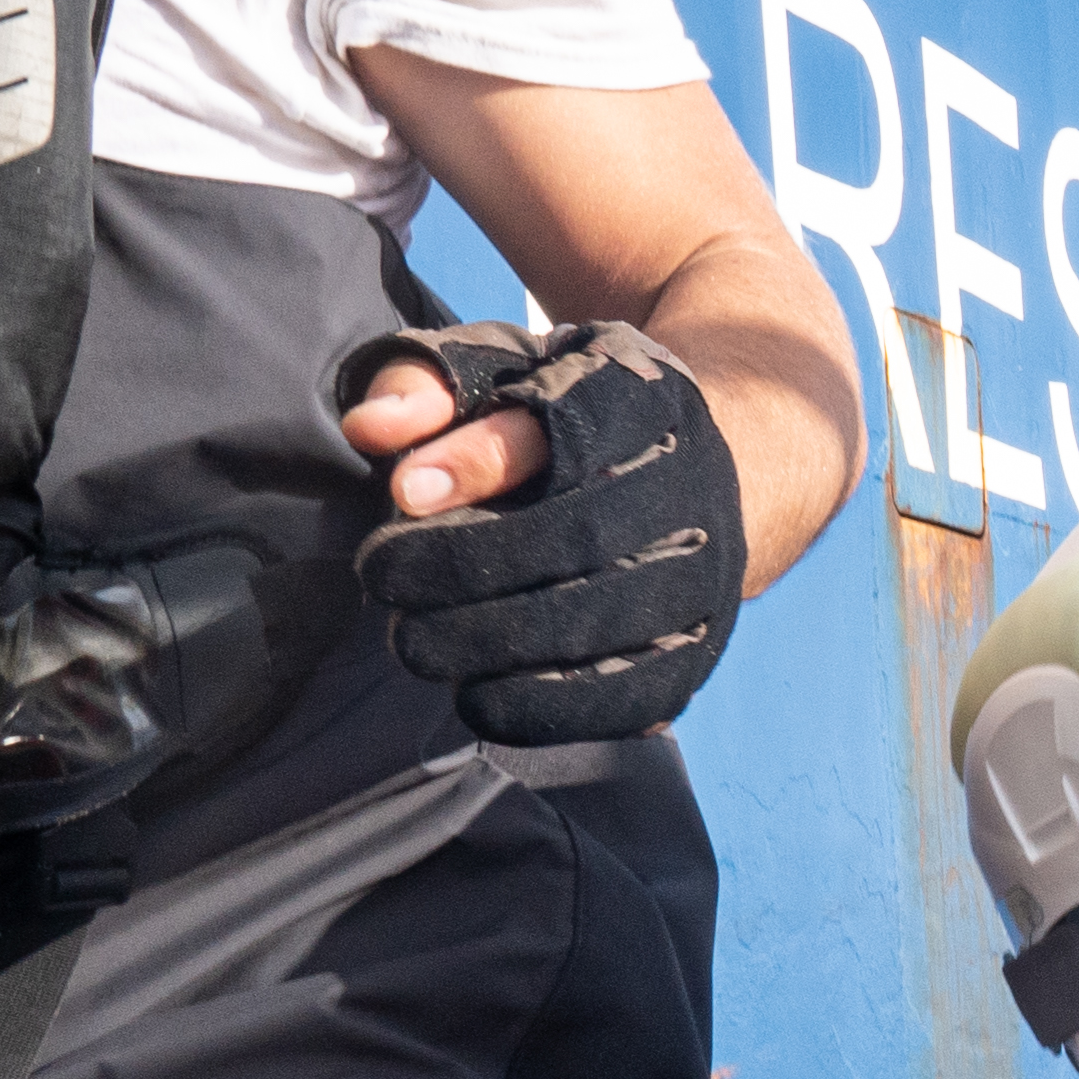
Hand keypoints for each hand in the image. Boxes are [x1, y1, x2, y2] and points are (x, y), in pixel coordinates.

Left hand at [331, 317, 749, 744]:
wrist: (691, 478)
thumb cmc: (564, 420)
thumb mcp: (501, 373)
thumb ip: (429, 385)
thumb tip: (371, 430)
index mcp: (644, 394)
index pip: (568, 426)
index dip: (480, 461)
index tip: (401, 493)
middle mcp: (693, 482)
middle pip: (581, 533)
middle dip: (466, 563)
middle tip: (381, 577)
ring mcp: (707, 571)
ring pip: (602, 618)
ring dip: (492, 641)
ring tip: (414, 642)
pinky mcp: (701, 647)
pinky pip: (629, 693)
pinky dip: (545, 705)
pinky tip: (477, 696)